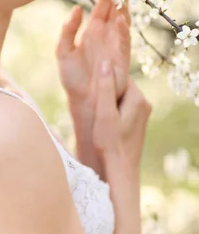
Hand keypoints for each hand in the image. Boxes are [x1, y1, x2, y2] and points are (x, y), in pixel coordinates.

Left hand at [55, 0, 130, 105]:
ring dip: (124, 6)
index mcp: (93, 30)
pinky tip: (120, 20)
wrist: (82, 99)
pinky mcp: (120, 58)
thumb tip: (77, 9)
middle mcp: (106, 34)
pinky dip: (123, 31)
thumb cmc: (72, 77)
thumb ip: (67, 30)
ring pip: (123, 20)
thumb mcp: (62, 51)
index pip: (103, 5)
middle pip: (116, 7)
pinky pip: (123, 42)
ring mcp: (115, 45)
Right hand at [92, 59, 151, 176]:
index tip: (89, 83)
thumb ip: (105, 88)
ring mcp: (142, 114)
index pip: (120, 76)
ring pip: (121, 98)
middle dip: (105, 90)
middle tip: (90, 99)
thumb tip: (105, 62)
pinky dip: (112, 110)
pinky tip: (102, 121)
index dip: (104, 78)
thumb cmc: (110, 143)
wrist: (121, 171)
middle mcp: (144, 103)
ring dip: (108, 101)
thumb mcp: (104, 113)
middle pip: (121, 86)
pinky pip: (123, 108)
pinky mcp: (137, 123)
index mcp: (138, 98)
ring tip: (95, 112)